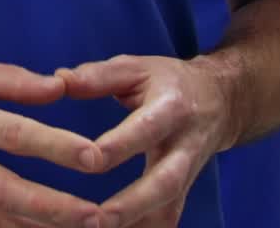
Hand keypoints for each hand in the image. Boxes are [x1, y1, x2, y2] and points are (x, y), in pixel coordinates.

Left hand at [58, 56, 230, 227]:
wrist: (219, 102)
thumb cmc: (166, 81)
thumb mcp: (135, 67)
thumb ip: (98, 76)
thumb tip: (60, 79)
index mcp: (170, 107)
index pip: (145, 129)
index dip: (119, 145)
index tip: (90, 160)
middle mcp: (183, 146)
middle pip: (164, 181)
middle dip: (133, 203)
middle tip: (100, 218)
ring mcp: (187, 174)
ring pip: (168, 208)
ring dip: (138, 224)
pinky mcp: (184, 192)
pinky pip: (168, 218)